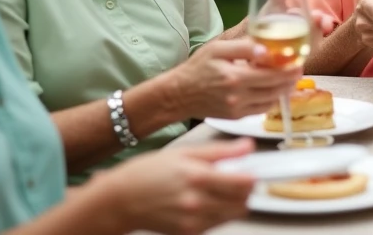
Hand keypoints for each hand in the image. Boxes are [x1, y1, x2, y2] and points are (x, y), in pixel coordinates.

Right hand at [104, 137, 255, 234]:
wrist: (119, 200)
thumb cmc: (148, 172)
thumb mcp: (184, 153)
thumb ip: (220, 151)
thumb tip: (248, 146)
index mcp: (198, 177)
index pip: (243, 184)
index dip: (252, 176)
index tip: (252, 170)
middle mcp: (197, 202)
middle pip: (242, 201)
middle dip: (244, 190)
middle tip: (234, 178)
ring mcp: (193, 221)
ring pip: (233, 214)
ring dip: (233, 202)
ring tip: (217, 189)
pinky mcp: (189, 232)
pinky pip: (217, 223)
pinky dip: (218, 212)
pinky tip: (204, 201)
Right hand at [166, 38, 301, 120]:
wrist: (179, 94)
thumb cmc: (197, 68)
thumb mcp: (217, 49)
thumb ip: (243, 48)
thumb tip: (266, 49)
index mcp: (235, 77)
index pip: (271, 75)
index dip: (288, 69)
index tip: (298, 61)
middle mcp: (238, 96)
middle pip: (274, 89)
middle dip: (290, 79)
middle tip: (299, 69)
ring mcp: (238, 109)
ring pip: (270, 101)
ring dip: (284, 90)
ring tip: (291, 79)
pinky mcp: (236, 116)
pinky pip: (261, 109)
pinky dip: (271, 100)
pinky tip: (276, 90)